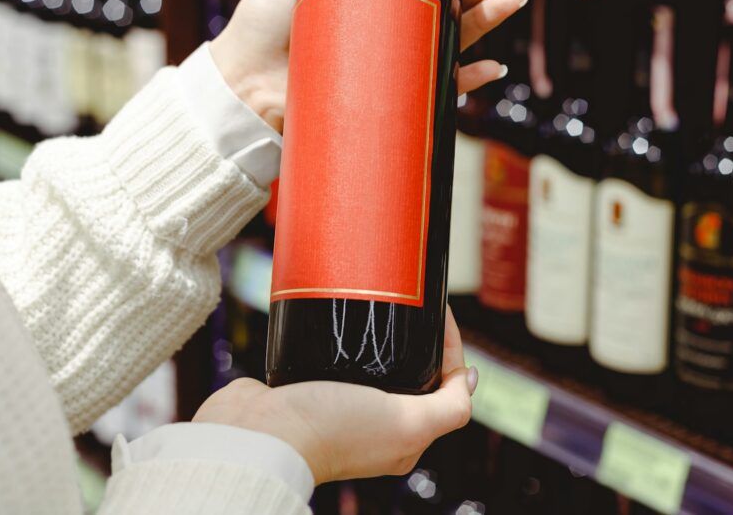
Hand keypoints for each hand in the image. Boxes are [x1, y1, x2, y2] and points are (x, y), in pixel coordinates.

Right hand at [192, 307, 478, 484]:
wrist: (260, 433)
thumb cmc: (331, 431)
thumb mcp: (405, 423)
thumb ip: (448, 407)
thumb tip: (473, 379)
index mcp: (402, 436)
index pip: (442, 382)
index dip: (447, 343)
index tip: (436, 306)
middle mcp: (373, 422)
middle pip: (408, 368)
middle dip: (412, 333)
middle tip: (406, 296)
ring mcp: (338, 403)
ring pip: (370, 360)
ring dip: (374, 332)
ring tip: (373, 298)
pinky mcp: (306, 386)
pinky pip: (331, 356)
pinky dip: (338, 335)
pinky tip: (337, 316)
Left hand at [210, 0, 534, 131]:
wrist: (244, 80)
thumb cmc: (264, 25)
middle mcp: (387, 24)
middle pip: (450, 0)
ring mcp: (390, 60)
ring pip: (451, 37)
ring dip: (487, 21)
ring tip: (511, 2)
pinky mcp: (388, 95)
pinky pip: (436, 87)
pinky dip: (465, 78)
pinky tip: (489, 66)